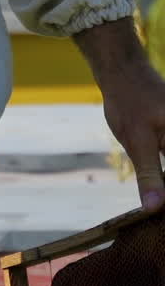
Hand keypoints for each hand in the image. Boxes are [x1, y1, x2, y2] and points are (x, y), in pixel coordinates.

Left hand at [75, 17, 164, 211]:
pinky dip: (164, 176)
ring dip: (164, 186)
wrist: (124, 71)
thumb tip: (154, 210)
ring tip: (154, 204)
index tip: (160, 214)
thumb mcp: (137, 141)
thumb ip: (149, 176)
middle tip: (152, 209)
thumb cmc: (129, 102)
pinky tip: (157, 190)